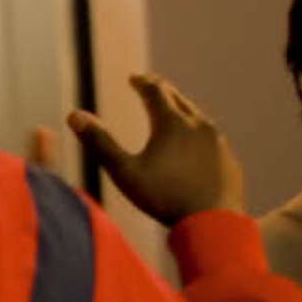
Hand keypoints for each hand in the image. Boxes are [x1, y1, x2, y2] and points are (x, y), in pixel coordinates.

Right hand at [65, 72, 245, 227]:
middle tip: (151, 85)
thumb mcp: (124, 172)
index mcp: (172, 123)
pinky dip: (197, 132)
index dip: (142, 83)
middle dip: (162, 90)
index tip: (133, 79)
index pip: (155, 91)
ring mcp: (217, 142)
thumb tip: (73, 115)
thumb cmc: (165, 198)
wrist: (214, 223)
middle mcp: (198, 125)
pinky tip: (193, 143)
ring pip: (197, 117)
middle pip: (179, 99)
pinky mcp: (228, 159)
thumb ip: (99, 143)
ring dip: (181, 109)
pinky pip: (210, 137)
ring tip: (172, 111)